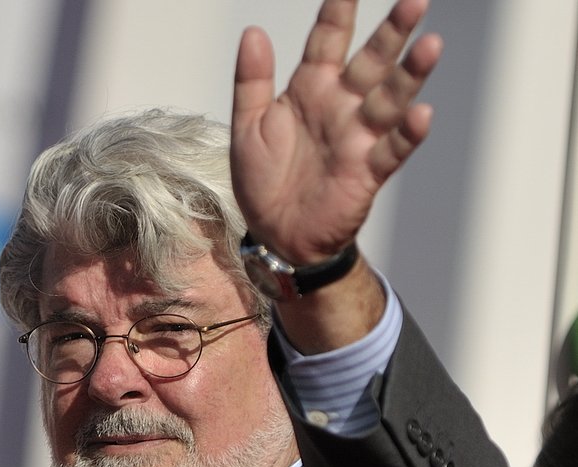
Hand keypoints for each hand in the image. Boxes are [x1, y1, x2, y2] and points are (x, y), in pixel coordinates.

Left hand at [231, 0, 442, 264]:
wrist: (275, 233)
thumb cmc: (263, 179)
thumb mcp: (248, 126)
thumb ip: (252, 80)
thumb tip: (253, 31)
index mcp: (309, 89)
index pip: (327, 41)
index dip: (338, 13)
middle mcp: (340, 107)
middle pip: (371, 62)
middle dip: (392, 32)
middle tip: (414, 0)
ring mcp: (357, 137)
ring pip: (389, 99)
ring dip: (409, 75)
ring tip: (430, 45)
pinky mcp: (367, 171)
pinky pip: (391, 149)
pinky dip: (407, 134)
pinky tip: (422, 114)